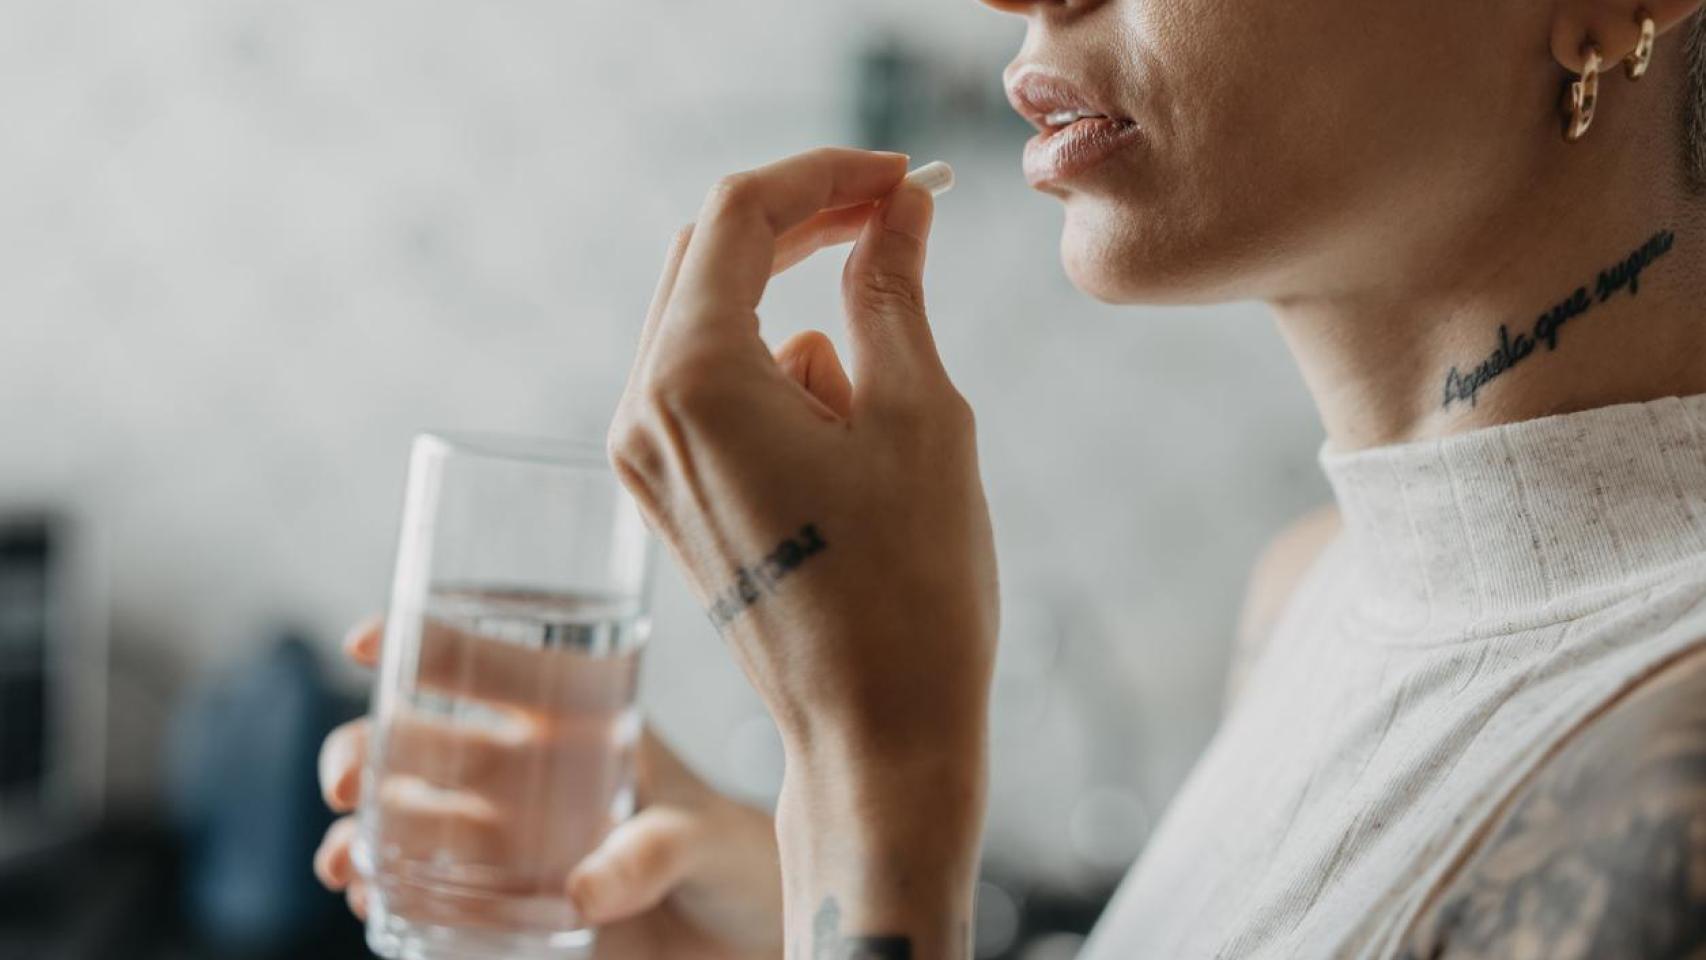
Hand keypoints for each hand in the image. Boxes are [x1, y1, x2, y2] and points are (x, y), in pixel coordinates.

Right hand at [313, 619, 784, 959]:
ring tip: (346, 863)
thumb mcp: (704, 837)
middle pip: (419, 745)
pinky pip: (423, 896)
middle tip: (346, 783)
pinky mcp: (500, 907)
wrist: (743, 932)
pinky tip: (368, 904)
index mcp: (575, 725)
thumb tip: (584, 892)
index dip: (428, 644)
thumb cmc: (731, 857)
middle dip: (363, 751)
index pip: (494, 668)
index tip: (369, 642)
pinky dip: (384, 896)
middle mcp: (525, 777)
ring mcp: (506, 842)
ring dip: (359, 832)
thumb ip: (652, 852)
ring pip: (403, 820)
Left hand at [607, 148, 996, 953]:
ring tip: (884, 400)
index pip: (738, 215)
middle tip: (898, 220)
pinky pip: (713, 388)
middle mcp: (641, 413)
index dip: (825, 175)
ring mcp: (644, 458)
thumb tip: (897, 210)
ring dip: (800, 312)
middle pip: (708, 257)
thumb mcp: (920, 415)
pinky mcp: (666, 492)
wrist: (876, 734)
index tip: (902, 178)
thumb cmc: (911, 586)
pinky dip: (781, 377)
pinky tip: (845, 452)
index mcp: (692, 381)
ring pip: (713, 321)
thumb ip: (893, 289)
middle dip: (805, 226)